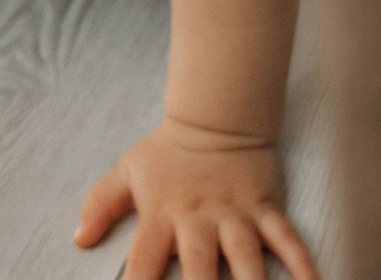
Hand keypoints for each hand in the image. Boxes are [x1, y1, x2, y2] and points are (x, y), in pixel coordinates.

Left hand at [74, 117, 319, 279]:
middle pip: (199, 270)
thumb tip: (78, 239)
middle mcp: (199, 221)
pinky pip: (287, 240)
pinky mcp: (266, 209)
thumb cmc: (167, 151)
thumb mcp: (127, 172)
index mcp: (162, 216)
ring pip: (246, 260)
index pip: (143, 263)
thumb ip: (101, 204)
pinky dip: (302, 265)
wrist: (216, 116)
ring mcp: (236, 216)